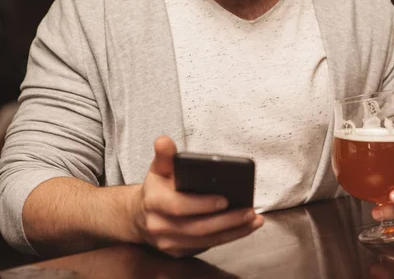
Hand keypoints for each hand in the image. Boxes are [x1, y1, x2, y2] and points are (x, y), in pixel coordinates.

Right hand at [130, 136, 263, 257]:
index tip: (225, 199)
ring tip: (254, 220)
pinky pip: (206, 246)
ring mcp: (168, 243)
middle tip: (249, 211)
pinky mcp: (178, 252)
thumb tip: (164, 140)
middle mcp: (159, 226)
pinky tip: (244, 228)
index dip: (203, 205)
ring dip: (233, 231)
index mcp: (154, 202)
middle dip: (227, 221)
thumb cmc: (157, 188)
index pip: (179, 206)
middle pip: (198, 228)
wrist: (140, 216)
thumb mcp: (158, 169)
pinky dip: (228, 238)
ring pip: (205, 241)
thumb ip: (164, 155)